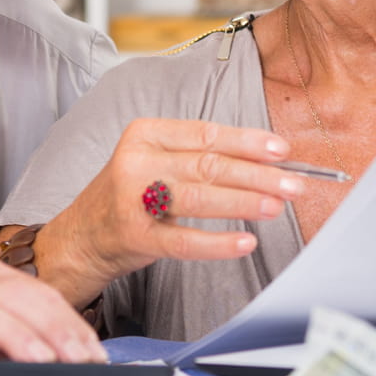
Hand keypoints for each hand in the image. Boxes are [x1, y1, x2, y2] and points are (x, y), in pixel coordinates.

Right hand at [26, 118, 305, 302]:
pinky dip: (218, 243)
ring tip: (277, 206)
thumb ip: (201, 156)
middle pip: (207, 164)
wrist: (80, 236)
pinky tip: (246, 242)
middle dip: (257, 174)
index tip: (283, 150)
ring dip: (244, 201)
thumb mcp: (156, 161)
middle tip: (294, 184)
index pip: (205, 133)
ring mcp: (131, 199)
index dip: (247, 141)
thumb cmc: (130, 195)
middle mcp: (136, 161)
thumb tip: (267, 160)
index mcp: (145, 133)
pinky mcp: (134, 236)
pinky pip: (184, 240)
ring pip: (199, 196)